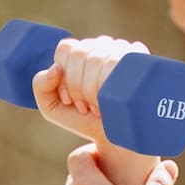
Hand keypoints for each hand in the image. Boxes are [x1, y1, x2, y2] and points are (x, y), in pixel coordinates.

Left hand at [32, 35, 159, 184]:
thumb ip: (41, 88)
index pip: (66, 49)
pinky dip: (109, 85)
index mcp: (81, 52)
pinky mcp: (143, 60)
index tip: (70, 100)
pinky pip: (119, 62)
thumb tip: (54, 69)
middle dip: (77, 87)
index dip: (64, 77)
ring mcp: (123, 50)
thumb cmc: (86, 120)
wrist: (116, 138)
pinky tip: (111, 100)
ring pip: (99, 58)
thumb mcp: (54, 109)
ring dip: (93, 90)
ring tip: (99, 107)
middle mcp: (102, 46)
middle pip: (80, 54)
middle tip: (85, 108)